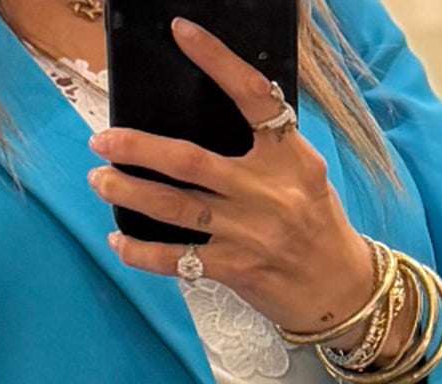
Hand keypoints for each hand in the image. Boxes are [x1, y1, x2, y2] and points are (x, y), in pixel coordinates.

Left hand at [88, 17, 375, 340]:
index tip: (183, 33)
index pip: (252, 97)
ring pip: (175, 207)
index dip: (217, 61)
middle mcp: (268, 192)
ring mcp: (249, 233)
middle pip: (189, 162)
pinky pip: (177, 260)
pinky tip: (119, 242)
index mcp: (289, 158)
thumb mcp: (304, 175)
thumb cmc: (319, 226)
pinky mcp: (236, 269)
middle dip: (138, 150)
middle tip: (102, 140)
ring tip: (100, 180)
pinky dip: (142, 253)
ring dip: (129, 193)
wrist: (341, 291)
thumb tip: (205, 127)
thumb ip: (265, 150)